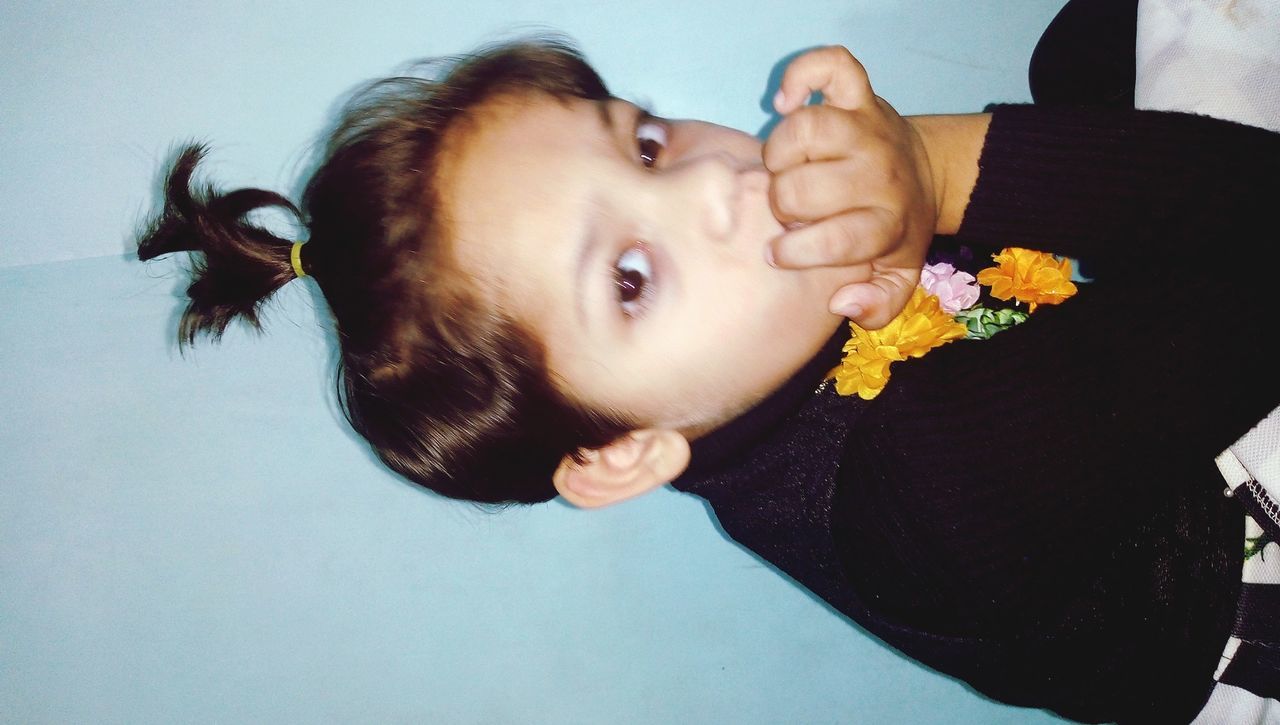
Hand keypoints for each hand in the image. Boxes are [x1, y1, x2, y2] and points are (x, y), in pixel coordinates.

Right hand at [765, 46, 936, 328]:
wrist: (928, 174)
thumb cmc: (895, 231)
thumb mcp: (896, 278)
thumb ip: (876, 307)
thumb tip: (841, 302)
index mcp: (888, 222)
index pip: (834, 239)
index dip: (797, 252)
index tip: (781, 253)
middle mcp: (879, 172)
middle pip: (803, 188)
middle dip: (783, 206)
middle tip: (790, 213)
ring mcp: (867, 128)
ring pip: (804, 131)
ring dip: (779, 155)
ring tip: (783, 170)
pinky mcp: (859, 94)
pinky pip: (830, 66)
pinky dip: (801, 76)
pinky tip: (786, 103)